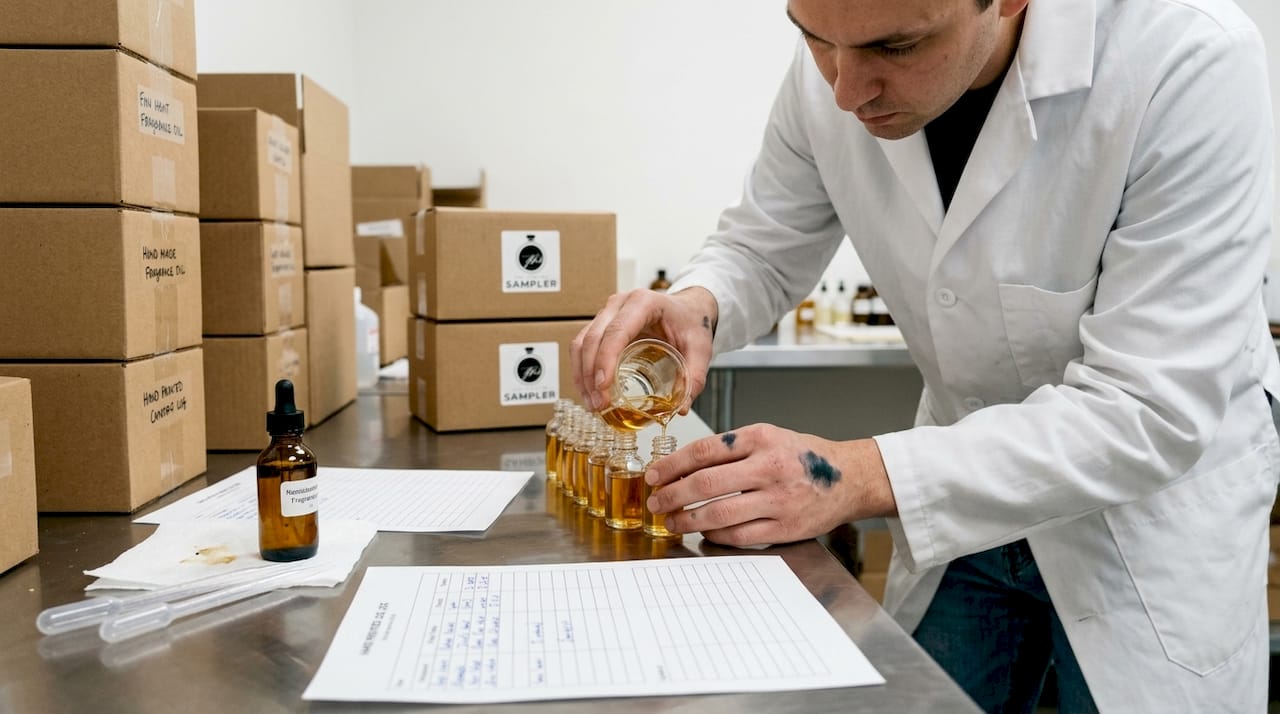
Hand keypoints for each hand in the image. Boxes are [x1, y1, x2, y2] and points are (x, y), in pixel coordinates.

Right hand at [571, 287, 717, 412]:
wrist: (688, 309)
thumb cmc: (691, 323)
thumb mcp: (700, 348)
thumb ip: (694, 377)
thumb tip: (682, 408)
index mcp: (644, 303)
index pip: (617, 331)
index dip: (605, 359)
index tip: (603, 387)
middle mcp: (620, 304)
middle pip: (593, 338)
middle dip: (590, 374)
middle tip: (598, 404)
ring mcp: (607, 313)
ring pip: (581, 343)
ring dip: (582, 375)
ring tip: (592, 403)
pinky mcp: (601, 325)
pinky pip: (582, 346)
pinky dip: (582, 370)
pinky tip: (589, 392)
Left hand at [645, 423, 896, 546]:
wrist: (851, 477)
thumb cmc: (803, 456)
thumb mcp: (769, 436)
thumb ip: (730, 448)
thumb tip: (682, 467)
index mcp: (760, 437)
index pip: (703, 450)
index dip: (672, 465)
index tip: (653, 475)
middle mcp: (769, 466)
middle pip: (706, 483)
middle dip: (672, 495)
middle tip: (655, 502)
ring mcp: (778, 499)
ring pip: (719, 513)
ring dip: (688, 519)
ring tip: (672, 521)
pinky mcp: (785, 527)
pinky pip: (739, 535)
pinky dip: (715, 535)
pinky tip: (703, 531)